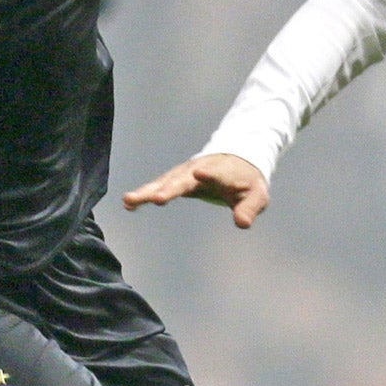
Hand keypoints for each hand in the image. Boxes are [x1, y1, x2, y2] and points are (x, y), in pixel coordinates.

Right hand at [123, 153, 269, 227]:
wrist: (237, 161)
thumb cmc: (247, 181)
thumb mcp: (257, 196)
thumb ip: (250, 208)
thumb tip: (242, 224)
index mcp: (221, 172)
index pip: (214, 172)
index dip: (208, 173)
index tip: (198, 173)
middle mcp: (198, 170)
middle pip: (182, 179)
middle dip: (170, 187)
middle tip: (157, 198)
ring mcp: (184, 174)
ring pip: (164, 182)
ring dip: (148, 191)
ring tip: (130, 200)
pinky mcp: (175, 180)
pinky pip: (158, 187)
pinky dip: (145, 195)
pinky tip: (129, 204)